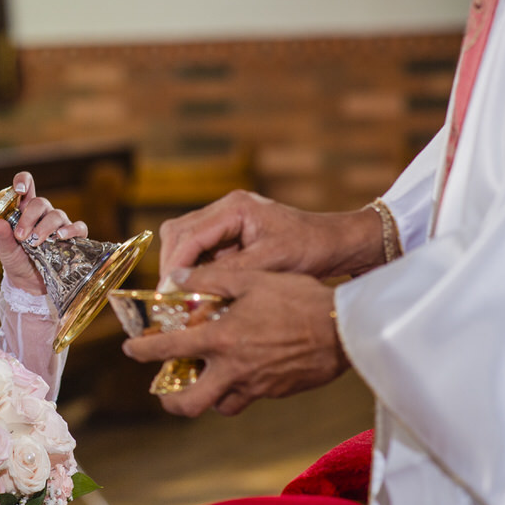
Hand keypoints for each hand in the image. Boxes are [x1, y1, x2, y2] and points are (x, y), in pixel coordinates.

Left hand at [0, 171, 88, 294]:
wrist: (29, 284)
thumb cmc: (17, 261)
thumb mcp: (5, 250)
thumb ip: (1, 236)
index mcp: (24, 211)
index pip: (26, 186)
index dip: (23, 182)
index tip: (19, 190)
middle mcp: (43, 215)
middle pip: (41, 202)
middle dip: (30, 217)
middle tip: (21, 236)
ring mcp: (59, 225)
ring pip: (57, 214)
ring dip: (45, 227)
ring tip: (36, 242)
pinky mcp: (73, 238)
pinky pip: (78, 227)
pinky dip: (71, 230)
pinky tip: (61, 237)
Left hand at [122, 266, 349, 416]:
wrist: (346, 329)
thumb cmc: (300, 298)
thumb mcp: (253, 278)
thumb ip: (212, 277)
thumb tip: (179, 276)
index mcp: (221, 339)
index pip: (168, 350)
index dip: (142, 350)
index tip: (130, 348)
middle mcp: (233, 369)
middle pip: (188, 403)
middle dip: (170, 401)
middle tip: (164, 390)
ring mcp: (255, 385)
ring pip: (219, 405)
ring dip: (205, 397)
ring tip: (202, 381)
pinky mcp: (275, 392)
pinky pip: (247, 398)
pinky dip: (236, 391)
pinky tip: (241, 372)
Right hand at [158, 190, 383, 282]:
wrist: (337, 243)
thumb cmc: (311, 248)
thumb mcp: (270, 262)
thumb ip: (229, 271)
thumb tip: (189, 285)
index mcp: (235, 208)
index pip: (189, 234)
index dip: (174, 264)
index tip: (166, 291)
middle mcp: (226, 208)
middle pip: (179, 232)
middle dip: (171, 264)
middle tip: (168, 296)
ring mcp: (227, 218)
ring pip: (185, 239)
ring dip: (181, 266)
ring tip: (181, 294)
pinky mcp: (231, 232)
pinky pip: (201, 248)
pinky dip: (195, 268)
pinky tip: (199, 289)